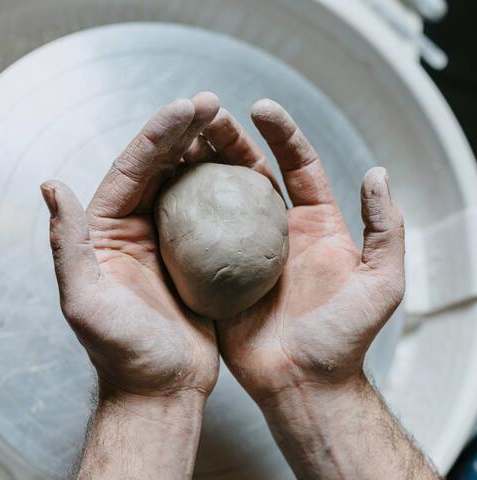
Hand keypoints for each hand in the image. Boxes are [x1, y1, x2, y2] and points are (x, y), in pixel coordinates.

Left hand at [41, 92, 219, 399]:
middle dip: (184, 132)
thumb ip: (68, 244)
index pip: (132, 171)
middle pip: (162, 169)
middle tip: (212, 104)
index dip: (158, 136)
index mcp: (107, 233)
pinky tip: (245, 174)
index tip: (186, 107)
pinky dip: (227, 192)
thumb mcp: (86, 301)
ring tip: (228, 126)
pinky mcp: (198, 258)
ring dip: (207, 154)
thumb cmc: (123, 353)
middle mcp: (137, 230)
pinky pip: (213, 216)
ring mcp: (170, 242)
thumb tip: (51, 186)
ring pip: (189, 186)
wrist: (160, 388)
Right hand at [194, 99, 404, 403]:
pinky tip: (165, 187)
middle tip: (208, 113)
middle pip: (253, 172)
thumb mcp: (379, 282)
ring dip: (202, 166)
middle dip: (232, 140)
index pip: (298, 166)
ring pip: (220, 197)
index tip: (261, 108)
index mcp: (314, 225)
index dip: (282, 134)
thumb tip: (378, 176)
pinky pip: (197, 236)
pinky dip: (182, 210)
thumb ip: (384, 229)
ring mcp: (243, 250)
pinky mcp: (217, 272)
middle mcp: (277, 230)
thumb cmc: (343, 338)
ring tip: (180, 139)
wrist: (303, 382)